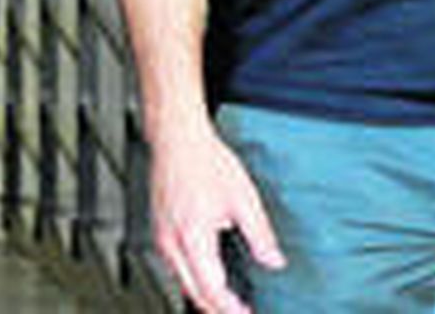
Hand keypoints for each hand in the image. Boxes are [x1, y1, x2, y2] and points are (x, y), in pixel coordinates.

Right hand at [148, 121, 284, 313]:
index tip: (247, 313)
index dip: (230, 308)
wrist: (177, 138)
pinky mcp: (160, 230)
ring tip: (229, 302)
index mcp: (193, 234)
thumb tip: (273, 260)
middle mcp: (172, 240)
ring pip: (182, 282)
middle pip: (194, 292)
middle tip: (241, 312)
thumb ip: (260, 235)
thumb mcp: (243, 197)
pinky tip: (209, 277)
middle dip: (217, 309)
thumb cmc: (204, 160)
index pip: (211, 288)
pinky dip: (193, 280)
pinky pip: (175, 266)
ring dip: (205, 296)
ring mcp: (162, 236)